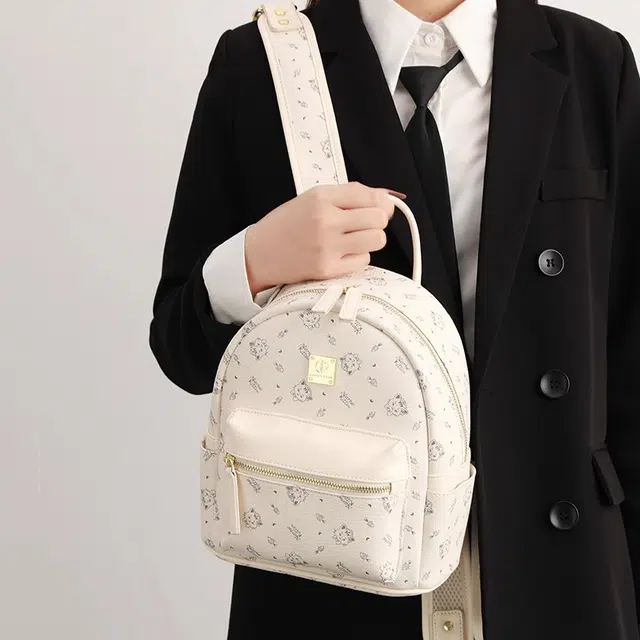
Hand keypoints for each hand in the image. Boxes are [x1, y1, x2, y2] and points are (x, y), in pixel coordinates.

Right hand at [245, 182, 404, 295]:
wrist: (258, 254)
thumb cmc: (286, 225)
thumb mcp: (312, 199)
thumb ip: (347, 195)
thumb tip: (385, 199)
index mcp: (322, 197)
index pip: (372, 197)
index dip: (382, 204)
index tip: (381, 209)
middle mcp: (326, 220)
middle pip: (379, 219)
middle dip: (377, 222)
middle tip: (365, 226)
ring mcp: (327, 246)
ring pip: (376, 240)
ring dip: (371, 240)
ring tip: (355, 240)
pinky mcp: (327, 269)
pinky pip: (363, 261)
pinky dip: (357, 258)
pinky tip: (341, 254)